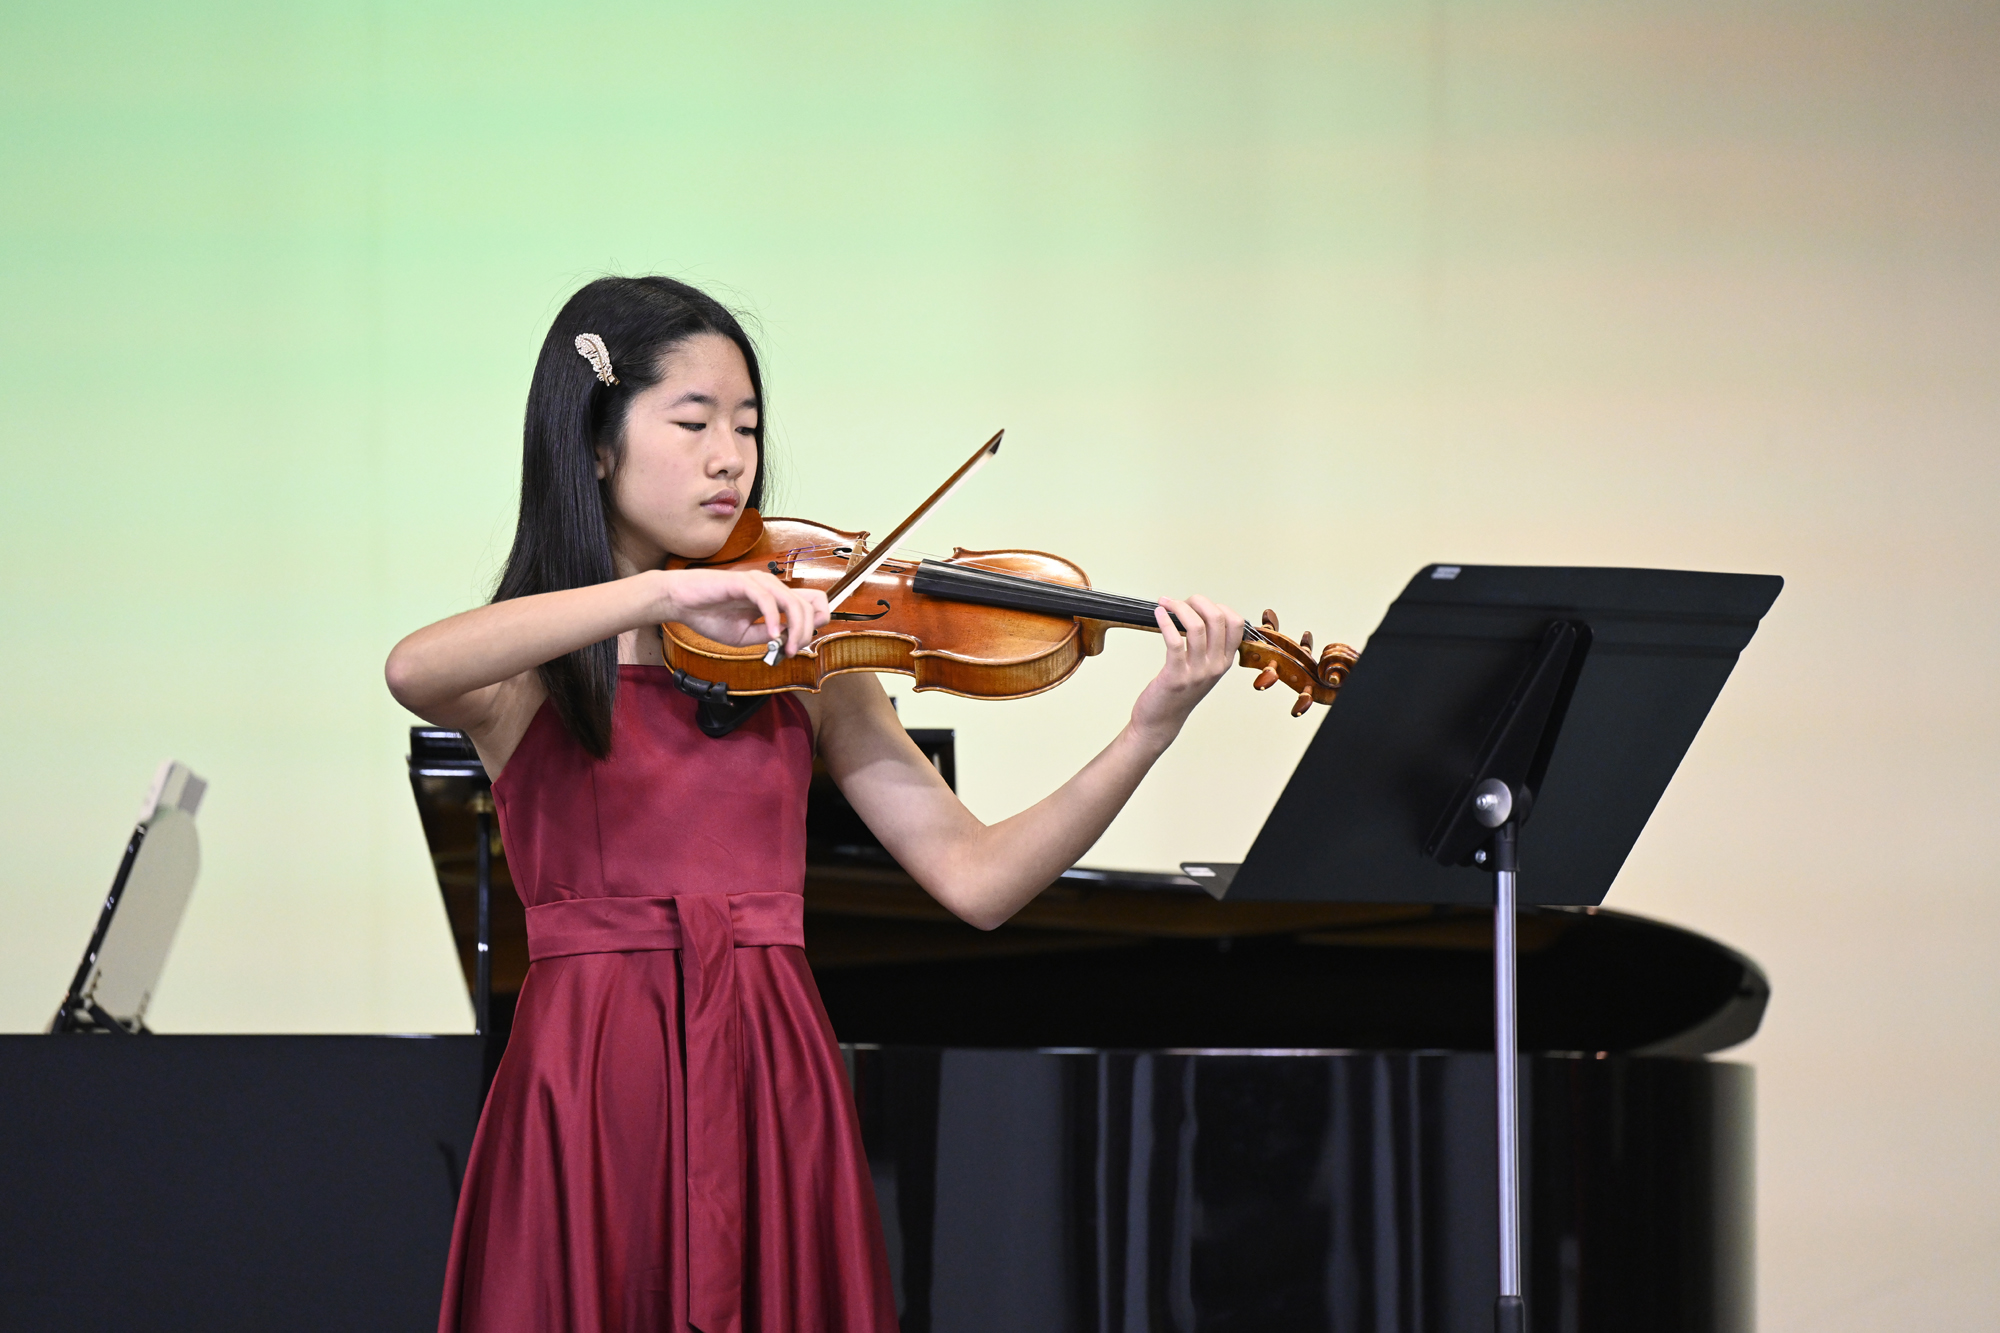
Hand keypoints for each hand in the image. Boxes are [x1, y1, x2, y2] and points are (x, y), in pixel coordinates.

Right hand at [657, 568, 830, 658]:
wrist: (681, 603)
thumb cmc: (709, 616)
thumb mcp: (745, 635)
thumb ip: (767, 635)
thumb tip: (788, 641)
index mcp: (773, 597)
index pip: (812, 600)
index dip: (818, 620)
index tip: (804, 642)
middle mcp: (771, 586)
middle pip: (808, 605)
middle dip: (806, 632)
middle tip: (792, 651)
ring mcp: (758, 582)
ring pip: (792, 603)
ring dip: (795, 629)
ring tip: (786, 648)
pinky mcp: (744, 582)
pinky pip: (768, 601)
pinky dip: (773, 619)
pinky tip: (771, 635)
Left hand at [1128, 594, 1243, 748]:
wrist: (1161, 721)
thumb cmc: (1178, 693)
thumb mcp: (1203, 670)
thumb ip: (1208, 647)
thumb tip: (1199, 613)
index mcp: (1224, 662)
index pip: (1236, 623)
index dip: (1219, 606)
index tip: (1200, 605)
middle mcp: (1215, 666)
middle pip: (1218, 619)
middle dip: (1198, 601)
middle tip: (1182, 601)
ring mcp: (1197, 672)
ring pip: (1196, 627)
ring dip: (1180, 608)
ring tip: (1166, 603)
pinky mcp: (1176, 675)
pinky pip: (1174, 641)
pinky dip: (1165, 622)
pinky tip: (1158, 614)